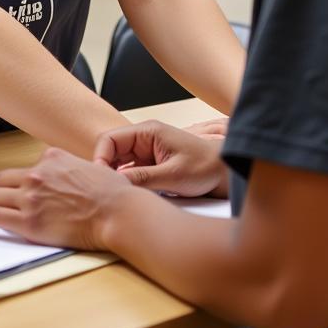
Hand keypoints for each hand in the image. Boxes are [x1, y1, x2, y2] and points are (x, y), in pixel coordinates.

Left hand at [0, 148, 132, 250]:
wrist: (116, 210)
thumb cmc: (110, 194)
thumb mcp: (87, 168)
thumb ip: (67, 171)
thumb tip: (63, 182)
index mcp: (50, 158)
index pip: (19, 171)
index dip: (3, 183)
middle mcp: (36, 173)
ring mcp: (31, 196)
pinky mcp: (29, 220)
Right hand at [94, 120, 226, 196]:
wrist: (226, 172)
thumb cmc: (206, 166)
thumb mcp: (173, 175)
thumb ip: (143, 178)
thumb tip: (116, 183)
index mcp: (147, 132)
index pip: (110, 139)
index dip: (100, 159)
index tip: (101, 180)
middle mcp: (144, 139)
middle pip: (111, 151)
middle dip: (105, 170)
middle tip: (107, 192)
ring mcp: (146, 152)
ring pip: (118, 163)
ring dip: (115, 177)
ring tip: (116, 196)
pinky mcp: (151, 165)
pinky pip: (130, 172)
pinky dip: (126, 182)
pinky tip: (128, 196)